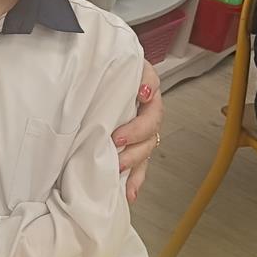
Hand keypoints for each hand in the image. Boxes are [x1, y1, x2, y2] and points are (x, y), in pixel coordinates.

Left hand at [111, 61, 163, 202]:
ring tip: (119, 168)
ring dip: (133, 162)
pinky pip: (138, 167)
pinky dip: (134, 181)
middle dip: (134, 140)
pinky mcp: (132, 148)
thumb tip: (145, 90)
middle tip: (117, 142)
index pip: (152, 103)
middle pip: (150, 131)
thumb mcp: (124, 63)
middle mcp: (148, 115)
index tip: (131, 114)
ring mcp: (141, 134)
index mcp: (148, 94)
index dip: (139, 118)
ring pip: (144, 151)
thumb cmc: (113, 71)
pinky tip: (130, 193)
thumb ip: (138, 73)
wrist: (104, 77)